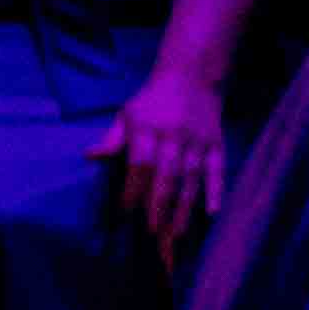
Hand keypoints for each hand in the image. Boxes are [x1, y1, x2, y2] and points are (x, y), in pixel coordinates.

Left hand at [103, 61, 229, 255]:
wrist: (193, 74)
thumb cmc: (153, 99)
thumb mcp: (127, 114)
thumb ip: (112, 139)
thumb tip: (90, 156)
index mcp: (148, 128)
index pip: (140, 164)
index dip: (133, 189)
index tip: (125, 212)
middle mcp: (174, 136)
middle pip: (167, 176)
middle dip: (159, 206)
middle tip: (152, 235)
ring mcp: (199, 141)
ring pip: (192, 178)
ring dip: (184, 207)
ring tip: (176, 235)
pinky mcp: (217, 144)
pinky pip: (218, 170)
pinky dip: (216, 190)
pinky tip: (212, 212)